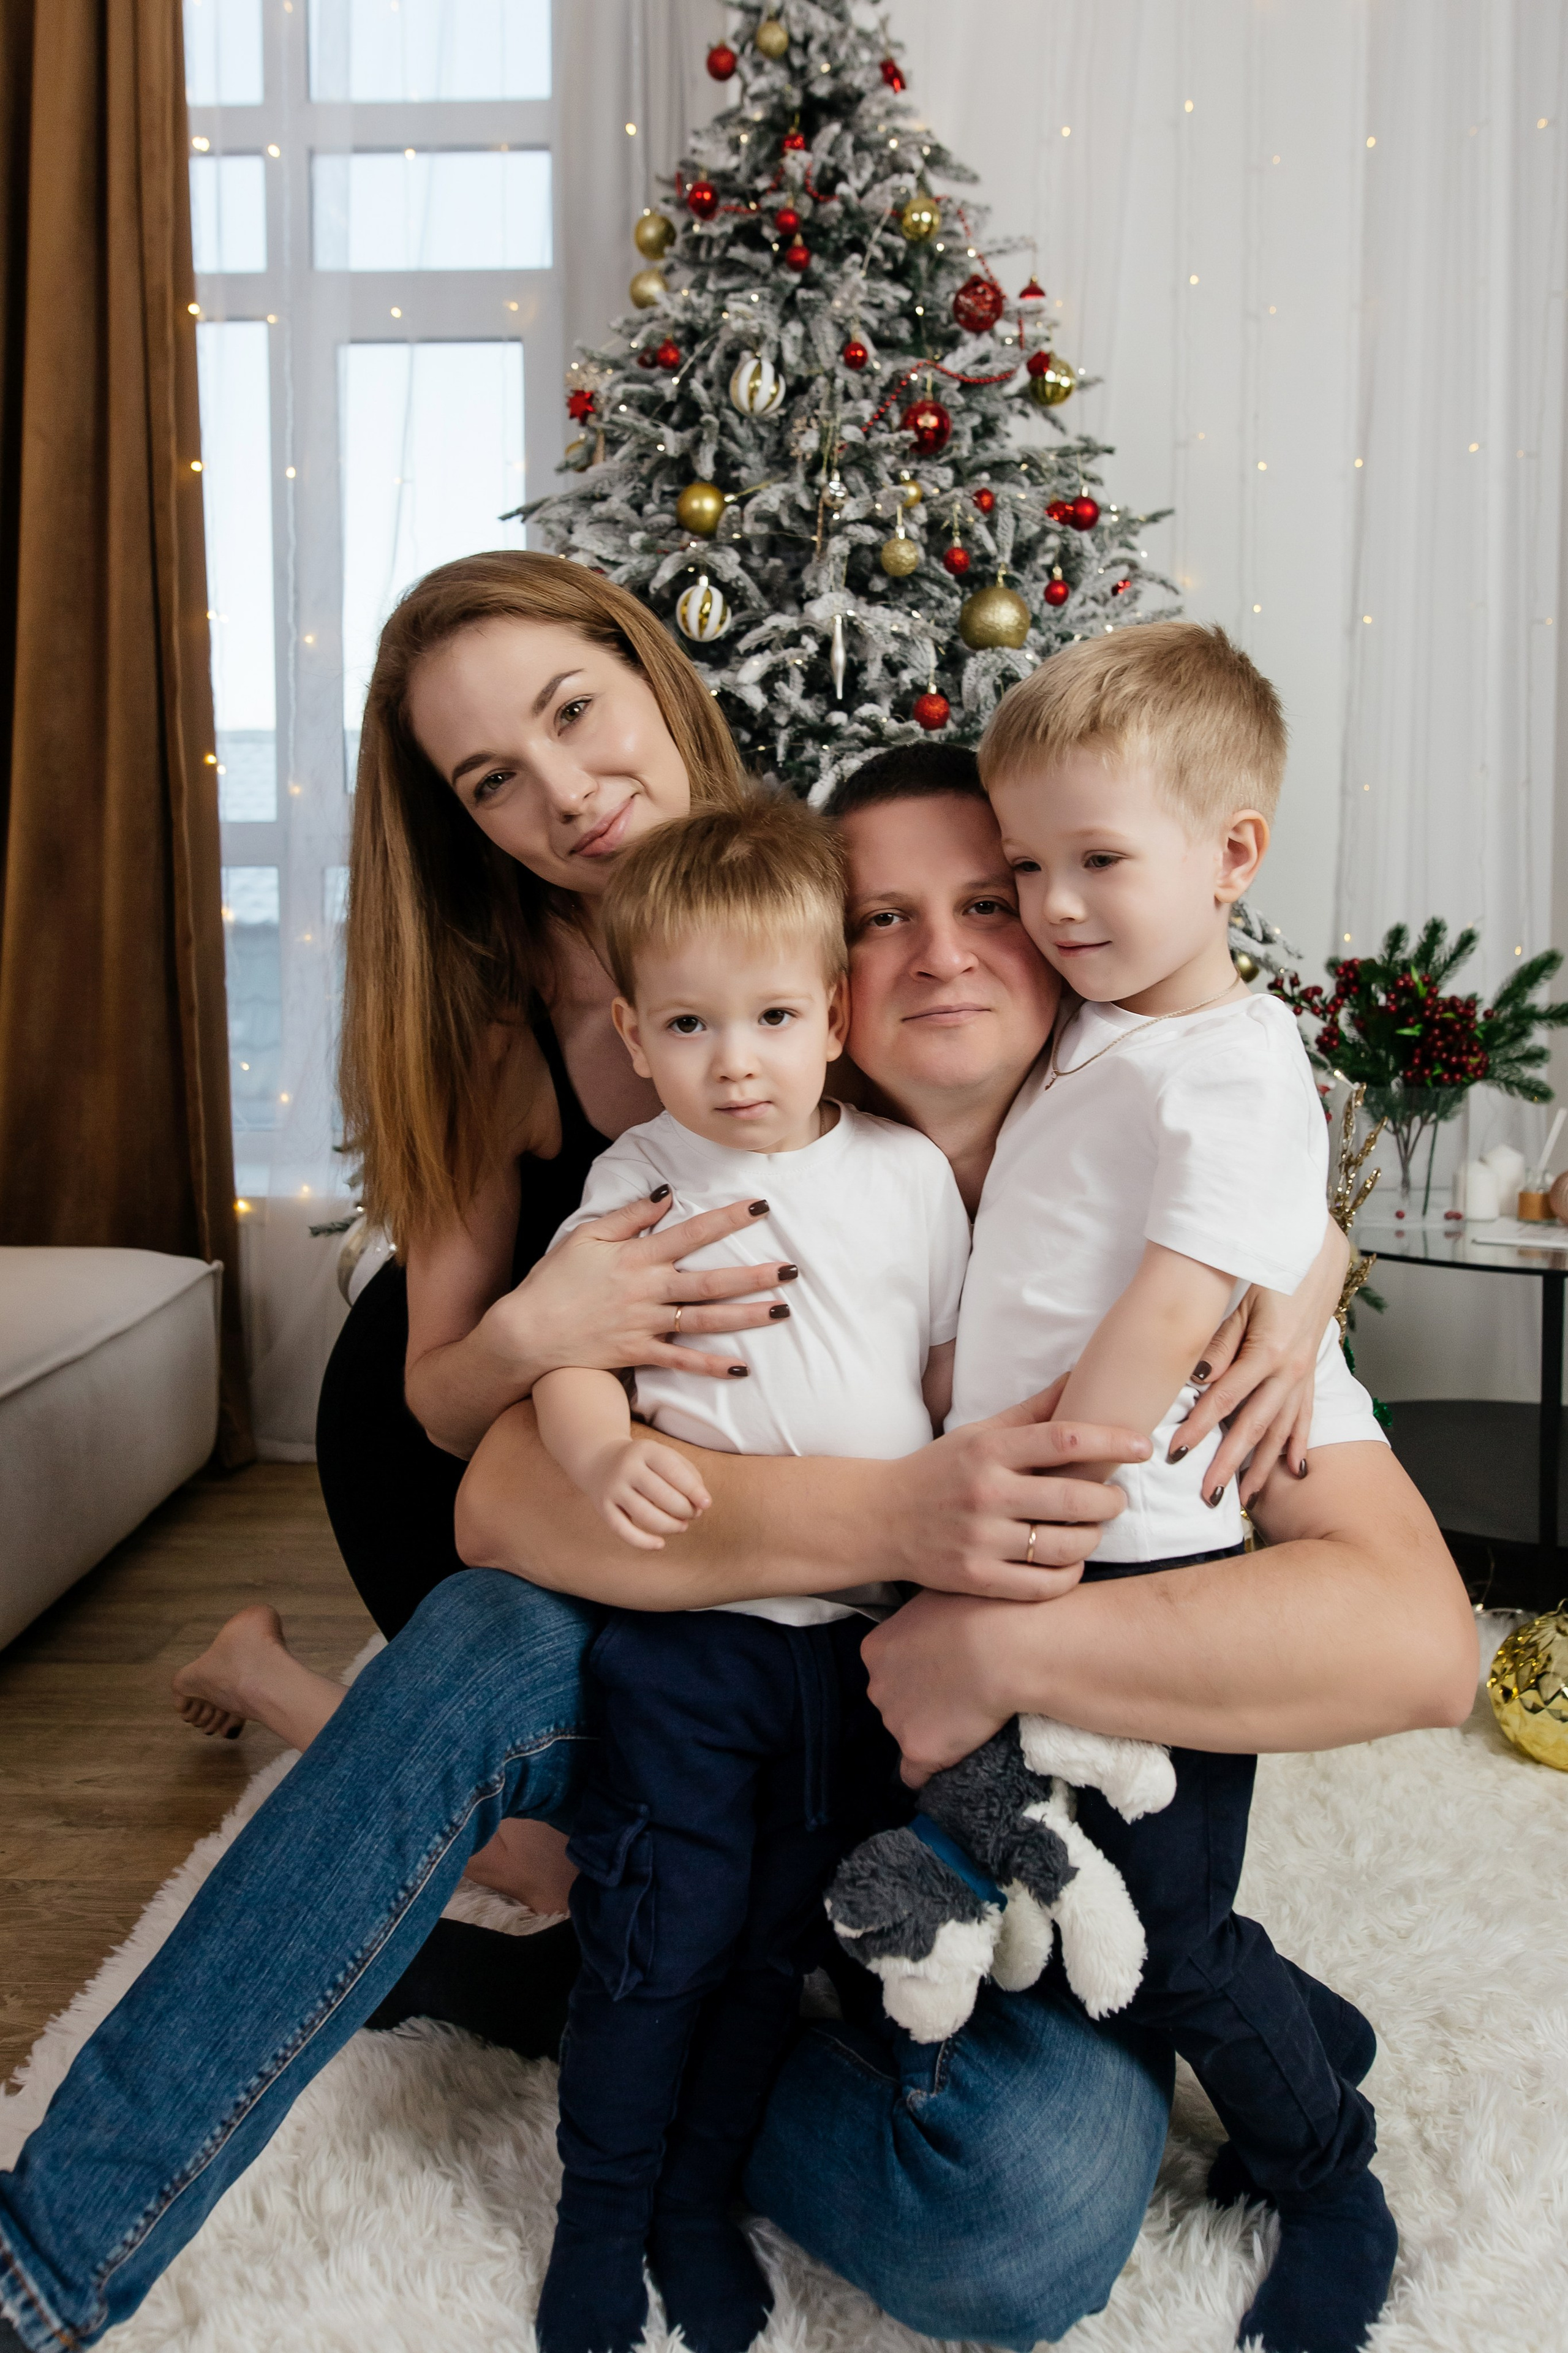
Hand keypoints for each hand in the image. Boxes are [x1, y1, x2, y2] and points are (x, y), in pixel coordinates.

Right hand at [489, 1192, 797, 1385]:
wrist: (525, 1333)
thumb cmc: (553, 1281)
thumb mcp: (586, 1237)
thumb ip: (628, 1217)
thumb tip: (665, 1195)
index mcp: (636, 1256)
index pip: (692, 1233)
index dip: (729, 1219)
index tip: (762, 1208)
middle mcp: (647, 1290)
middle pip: (710, 1281)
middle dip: (753, 1274)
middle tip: (791, 1270)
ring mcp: (644, 1324)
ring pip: (704, 1320)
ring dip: (745, 1316)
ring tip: (781, 1310)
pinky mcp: (637, 1353)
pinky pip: (681, 1361)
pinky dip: (711, 1366)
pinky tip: (741, 1366)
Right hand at [586, 1433, 712, 1550]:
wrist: (600, 1460)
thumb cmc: (645, 1463)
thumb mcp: (665, 1456)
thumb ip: (689, 1475)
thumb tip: (702, 1503)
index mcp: (645, 1450)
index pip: (672, 1471)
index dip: (692, 1489)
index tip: (707, 1504)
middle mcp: (626, 1468)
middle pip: (660, 1495)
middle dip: (683, 1509)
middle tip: (693, 1514)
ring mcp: (613, 1488)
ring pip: (645, 1515)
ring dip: (670, 1526)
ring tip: (682, 1526)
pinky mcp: (603, 1508)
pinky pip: (623, 1530)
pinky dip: (643, 1542)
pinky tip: (660, 1545)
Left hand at [862, 1591, 1023, 1785]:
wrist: (1004, 1646)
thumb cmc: (980, 1611)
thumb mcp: (940, 1594)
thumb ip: (925, 1616)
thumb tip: (934, 1619)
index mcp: (876, 1648)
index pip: (887, 1669)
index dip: (917, 1671)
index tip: (945, 1669)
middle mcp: (877, 1686)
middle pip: (894, 1701)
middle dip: (919, 1700)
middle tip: (960, 1692)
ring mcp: (895, 1720)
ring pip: (907, 1733)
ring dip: (931, 1730)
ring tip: (969, 1717)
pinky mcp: (918, 1749)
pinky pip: (914, 1774)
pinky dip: (929, 1771)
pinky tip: (949, 1764)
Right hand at [878, 1377, 1148, 1601]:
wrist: (879, 1518)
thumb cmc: (938, 1470)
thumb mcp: (979, 1432)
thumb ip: (1032, 1412)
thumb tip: (1080, 1377)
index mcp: (989, 1450)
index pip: (1065, 1440)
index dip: (1113, 1441)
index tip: (1143, 1446)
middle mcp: (986, 1493)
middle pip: (1074, 1497)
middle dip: (1110, 1499)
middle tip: (1115, 1498)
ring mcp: (980, 1539)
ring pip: (1064, 1545)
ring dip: (1092, 1538)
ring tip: (1093, 1528)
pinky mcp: (976, 1578)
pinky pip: (1042, 1585)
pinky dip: (1068, 1575)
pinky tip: (1069, 1562)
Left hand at [1172, 1220, 1346, 1502]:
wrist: (1316, 1255)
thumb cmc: (1270, 1273)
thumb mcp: (1240, 1302)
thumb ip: (1221, 1342)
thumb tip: (1199, 1379)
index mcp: (1269, 1351)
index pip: (1224, 1399)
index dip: (1198, 1428)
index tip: (1174, 1453)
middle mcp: (1290, 1371)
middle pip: (1253, 1427)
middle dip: (1229, 1464)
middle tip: (1207, 1496)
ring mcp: (1304, 1376)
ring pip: (1281, 1431)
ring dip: (1263, 1467)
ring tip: (1244, 1499)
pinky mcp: (1310, 1374)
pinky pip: (1305, 1417)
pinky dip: (1298, 1445)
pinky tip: (1295, 1472)